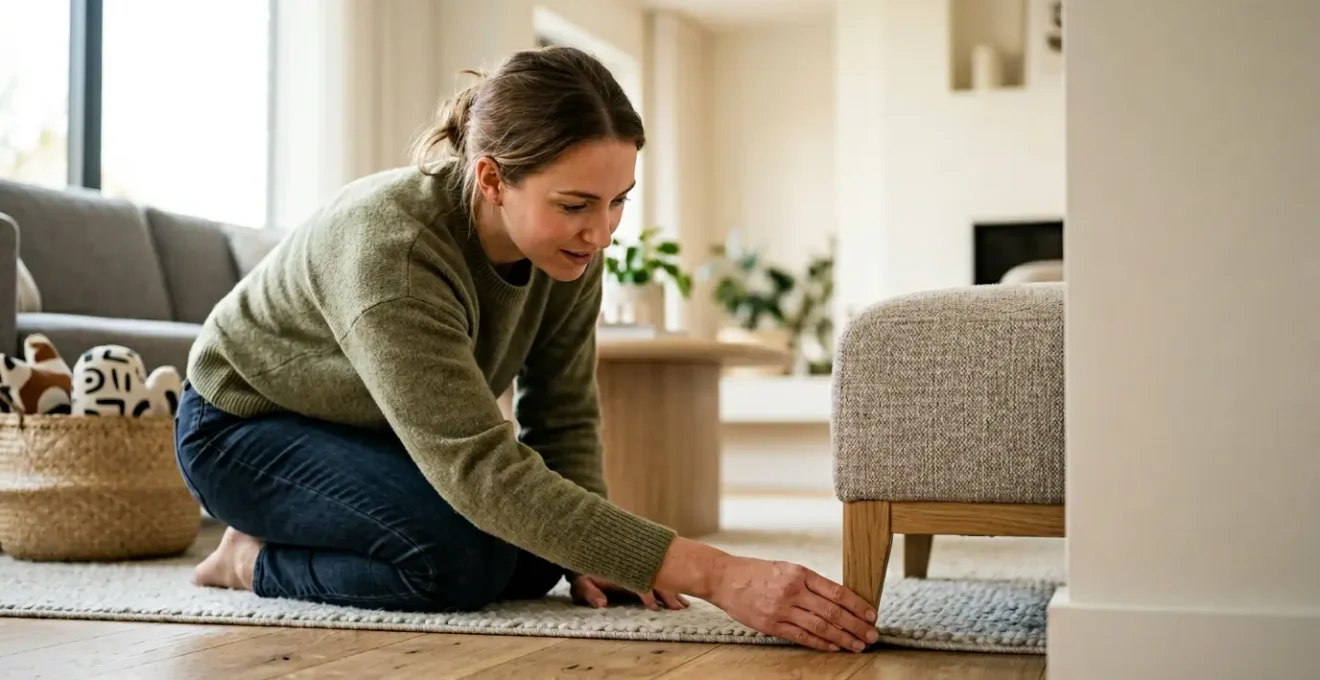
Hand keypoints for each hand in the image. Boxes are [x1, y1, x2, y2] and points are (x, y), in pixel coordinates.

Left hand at [569, 573, 688, 610]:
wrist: (588, 549)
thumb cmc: (585, 572)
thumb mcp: (583, 582)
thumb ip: (590, 592)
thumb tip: (602, 604)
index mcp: (622, 569)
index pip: (639, 581)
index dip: (648, 594)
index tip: (654, 607)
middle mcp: (635, 567)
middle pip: (657, 579)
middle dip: (669, 594)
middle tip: (681, 607)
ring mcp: (641, 568)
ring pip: (662, 578)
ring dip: (673, 591)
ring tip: (684, 605)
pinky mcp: (644, 569)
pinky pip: (662, 577)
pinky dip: (671, 585)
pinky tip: (680, 595)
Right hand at [706, 557, 878, 652]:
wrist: (724, 578)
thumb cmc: (756, 572)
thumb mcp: (786, 568)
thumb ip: (809, 583)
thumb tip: (836, 599)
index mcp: (800, 573)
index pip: (836, 591)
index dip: (857, 605)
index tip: (871, 614)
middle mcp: (793, 591)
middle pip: (832, 612)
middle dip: (856, 625)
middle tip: (872, 635)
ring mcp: (782, 609)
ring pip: (820, 627)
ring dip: (843, 638)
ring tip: (858, 645)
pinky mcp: (771, 624)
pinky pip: (802, 636)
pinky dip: (820, 644)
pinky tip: (834, 647)